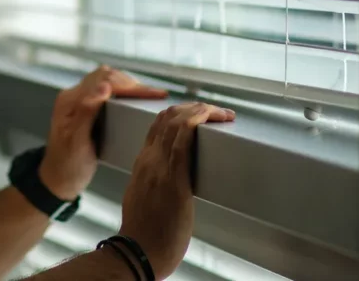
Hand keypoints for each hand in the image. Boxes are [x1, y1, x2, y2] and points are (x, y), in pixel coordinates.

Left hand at [39, 65, 169, 200]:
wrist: (59, 180)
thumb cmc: (67, 165)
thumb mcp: (76, 141)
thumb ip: (87, 112)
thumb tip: (105, 86)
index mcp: (70, 100)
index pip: (102, 80)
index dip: (128, 84)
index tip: (153, 93)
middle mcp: (75, 95)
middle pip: (106, 76)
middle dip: (131, 83)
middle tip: (155, 95)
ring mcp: (81, 101)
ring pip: (108, 82)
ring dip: (129, 86)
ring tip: (150, 96)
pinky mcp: (88, 109)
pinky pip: (108, 93)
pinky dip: (125, 94)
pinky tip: (137, 102)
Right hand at [119, 103, 234, 278]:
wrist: (138, 252)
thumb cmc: (144, 233)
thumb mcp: (143, 199)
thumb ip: (153, 183)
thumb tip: (170, 180)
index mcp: (142, 164)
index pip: (157, 126)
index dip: (179, 113)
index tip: (198, 113)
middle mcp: (148, 160)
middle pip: (167, 117)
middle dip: (194, 108)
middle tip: (215, 112)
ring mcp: (158, 167)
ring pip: (176, 122)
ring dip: (201, 110)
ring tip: (219, 113)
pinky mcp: (173, 179)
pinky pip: (183, 140)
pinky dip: (197, 121)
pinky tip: (209, 117)